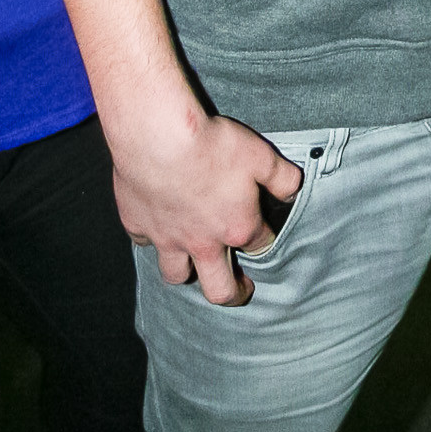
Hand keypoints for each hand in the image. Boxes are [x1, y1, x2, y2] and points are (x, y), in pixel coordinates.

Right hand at [111, 109, 302, 305]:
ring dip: (188, 273)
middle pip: (218, 288)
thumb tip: (293, 192)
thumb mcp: (262, 156)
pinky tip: (156, 226)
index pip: (259, 247)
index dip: (265, 242)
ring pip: (176, 274)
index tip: (265, 238)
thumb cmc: (212, 146)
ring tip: (194, 267)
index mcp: (236, 228)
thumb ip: (283, 178)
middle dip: (233, 293)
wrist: (159, 138)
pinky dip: (151, 238)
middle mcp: (202, 242)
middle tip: (239, 292)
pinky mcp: (137, 224)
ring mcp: (167, 237)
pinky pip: (143, 243)